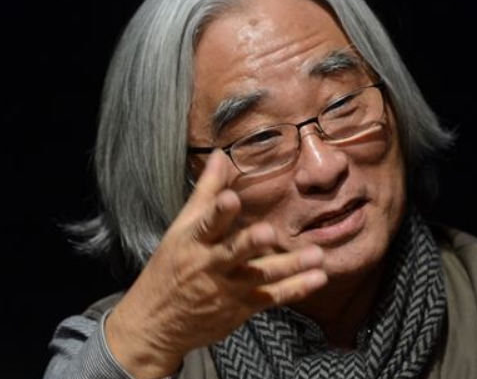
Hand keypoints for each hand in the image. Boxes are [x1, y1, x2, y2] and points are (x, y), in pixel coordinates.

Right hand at [104, 150, 327, 377]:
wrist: (156, 325)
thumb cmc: (171, 266)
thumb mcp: (182, 228)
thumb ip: (207, 192)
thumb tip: (221, 155)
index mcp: (194, 241)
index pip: (206, 224)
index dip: (218, 212)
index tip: (230, 199)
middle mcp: (210, 265)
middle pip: (233, 252)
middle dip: (250, 243)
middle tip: (269, 232)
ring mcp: (228, 289)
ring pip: (261, 276)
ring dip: (290, 267)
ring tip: (317, 255)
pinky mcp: (242, 308)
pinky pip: (271, 297)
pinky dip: (295, 289)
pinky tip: (318, 278)